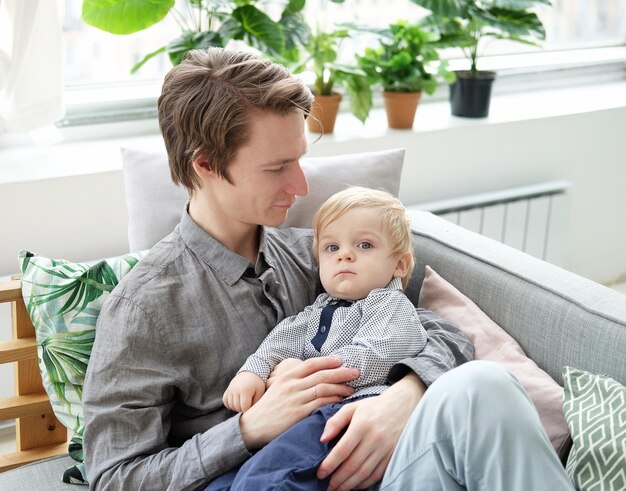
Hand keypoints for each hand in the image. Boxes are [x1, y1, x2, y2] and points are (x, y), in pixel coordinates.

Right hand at [223, 372, 265, 411]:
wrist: (251, 371)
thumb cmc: (258, 383)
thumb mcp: (260, 392)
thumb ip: (256, 402)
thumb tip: (249, 411)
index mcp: (245, 390)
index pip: (244, 407)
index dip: (248, 409)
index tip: (252, 406)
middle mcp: (236, 389)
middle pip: (236, 407)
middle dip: (242, 409)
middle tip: (248, 405)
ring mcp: (230, 389)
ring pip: (230, 405)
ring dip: (236, 408)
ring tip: (243, 404)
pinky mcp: (228, 389)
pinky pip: (225, 401)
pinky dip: (230, 404)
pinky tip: (236, 403)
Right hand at [239, 357, 357, 449]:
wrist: (253, 426)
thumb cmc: (267, 407)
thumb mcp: (277, 387)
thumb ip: (294, 380)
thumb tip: (314, 376)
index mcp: (287, 376)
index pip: (311, 364)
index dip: (328, 361)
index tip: (341, 361)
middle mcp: (292, 385)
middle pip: (322, 375)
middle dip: (341, 372)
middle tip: (355, 372)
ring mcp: (295, 400)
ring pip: (324, 389)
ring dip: (340, 387)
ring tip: (351, 389)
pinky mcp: (298, 414)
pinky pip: (321, 404)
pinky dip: (333, 401)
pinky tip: (341, 401)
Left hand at [317, 373, 425, 490]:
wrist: (403, 405)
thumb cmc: (374, 406)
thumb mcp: (352, 407)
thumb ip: (335, 422)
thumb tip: (322, 439)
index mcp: (361, 425)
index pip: (342, 450)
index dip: (329, 464)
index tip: (320, 473)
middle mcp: (374, 438)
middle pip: (352, 465)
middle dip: (338, 480)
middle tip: (327, 487)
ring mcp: (385, 449)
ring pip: (364, 473)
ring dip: (349, 485)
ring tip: (337, 490)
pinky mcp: (392, 455)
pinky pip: (376, 474)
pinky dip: (364, 483)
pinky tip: (354, 486)